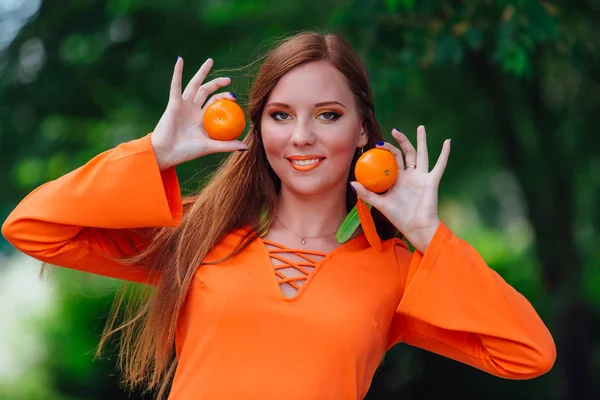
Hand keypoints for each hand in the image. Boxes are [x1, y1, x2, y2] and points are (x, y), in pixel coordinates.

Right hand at [151, 57, 247, 170]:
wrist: (167, 153)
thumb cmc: (187, 151)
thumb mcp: (210, 147)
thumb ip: (227, 145)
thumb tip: (246, 146)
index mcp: (202, 118)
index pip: (216, 102)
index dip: (225, 97)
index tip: (234, 98)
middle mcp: (193, 109)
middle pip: (207, 91)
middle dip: (218, 83)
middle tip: (228, 79)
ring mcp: (183, 105)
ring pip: (194, 85)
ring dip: (202, 73)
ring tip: (210, 61)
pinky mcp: (173, 103)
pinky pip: (176, 85)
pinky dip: (177, 72)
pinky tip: (180, 60)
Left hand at [350, 126, 450, 252]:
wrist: (416, 227)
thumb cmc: (399, 218)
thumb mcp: (380, 203)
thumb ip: (367, 193)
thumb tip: (352, 183)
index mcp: (399, 179)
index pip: (393, 159)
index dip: (386, 150)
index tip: (377, 144)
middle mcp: (411, 175)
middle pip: (407, 153)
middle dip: (402, 141)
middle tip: (394, 130)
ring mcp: (422, 177)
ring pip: (422, 154)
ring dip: (421, 141)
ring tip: (420, 127)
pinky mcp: (432, 181)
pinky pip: (440, 165)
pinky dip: (445, 154)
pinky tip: (448, 142)